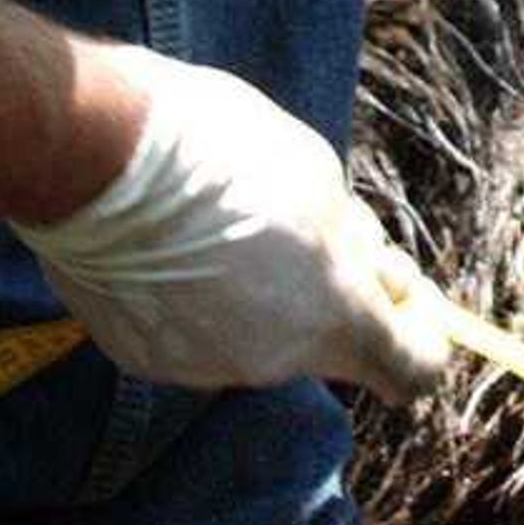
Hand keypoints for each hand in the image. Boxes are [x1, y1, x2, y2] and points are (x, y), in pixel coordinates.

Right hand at [13, 51, 453, 397]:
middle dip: (336, 294)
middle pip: (330, 345)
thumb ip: (351, 242)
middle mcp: (273, 361)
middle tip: (315, 226)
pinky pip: (199, 336)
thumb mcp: (322, 179)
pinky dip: (205, 302)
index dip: (423, 332)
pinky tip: (178, 247)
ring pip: (262, 339)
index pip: (412, 371)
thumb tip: (365, 269)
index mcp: (333, 318)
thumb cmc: (223, 153)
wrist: (100, 160)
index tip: (407, 292)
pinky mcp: (146, 357)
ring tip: (230, 224)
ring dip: (267, 297)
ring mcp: (204, 366)